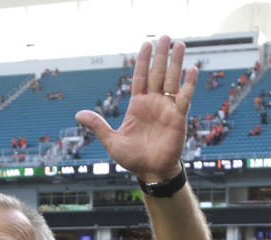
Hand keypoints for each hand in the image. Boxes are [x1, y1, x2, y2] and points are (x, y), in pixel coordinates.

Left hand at [75, 36, 196, 181]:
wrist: (150, 172)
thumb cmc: (132, 157)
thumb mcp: (111, 141)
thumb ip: (98, 125)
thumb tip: (78, 113)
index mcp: (137, 106)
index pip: (140, 77)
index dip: (143, 61)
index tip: (146, 44)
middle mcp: (153, 103)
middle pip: (157, 74)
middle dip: (160, 55)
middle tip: (165, 36)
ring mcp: (166, 109)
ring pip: (171, 81)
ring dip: (175, 63)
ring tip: (179, 44)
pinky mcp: (178, 118)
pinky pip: (184, 98)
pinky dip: (188, 85)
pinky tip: (191, 69)